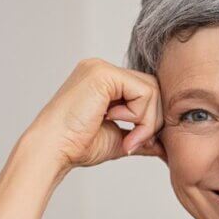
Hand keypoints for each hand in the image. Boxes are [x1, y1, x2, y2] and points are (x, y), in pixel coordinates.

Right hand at [25, 58, 165, 171]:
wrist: (54, 150)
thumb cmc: (78, 147)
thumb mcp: (119, 140)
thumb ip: (142, 136)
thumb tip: (165, 145)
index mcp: (105, 83)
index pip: (146, 92)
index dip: (150, 120)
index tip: (138, 143)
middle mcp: (103, 70)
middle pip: (153, 88)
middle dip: (152, 121)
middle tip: (135, 143)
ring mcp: (101, 69)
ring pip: (152, 90)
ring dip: (146, 121)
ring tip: (126, 138)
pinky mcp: (103, 74)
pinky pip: (143, 92)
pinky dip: (139, 115)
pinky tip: (116, 123)